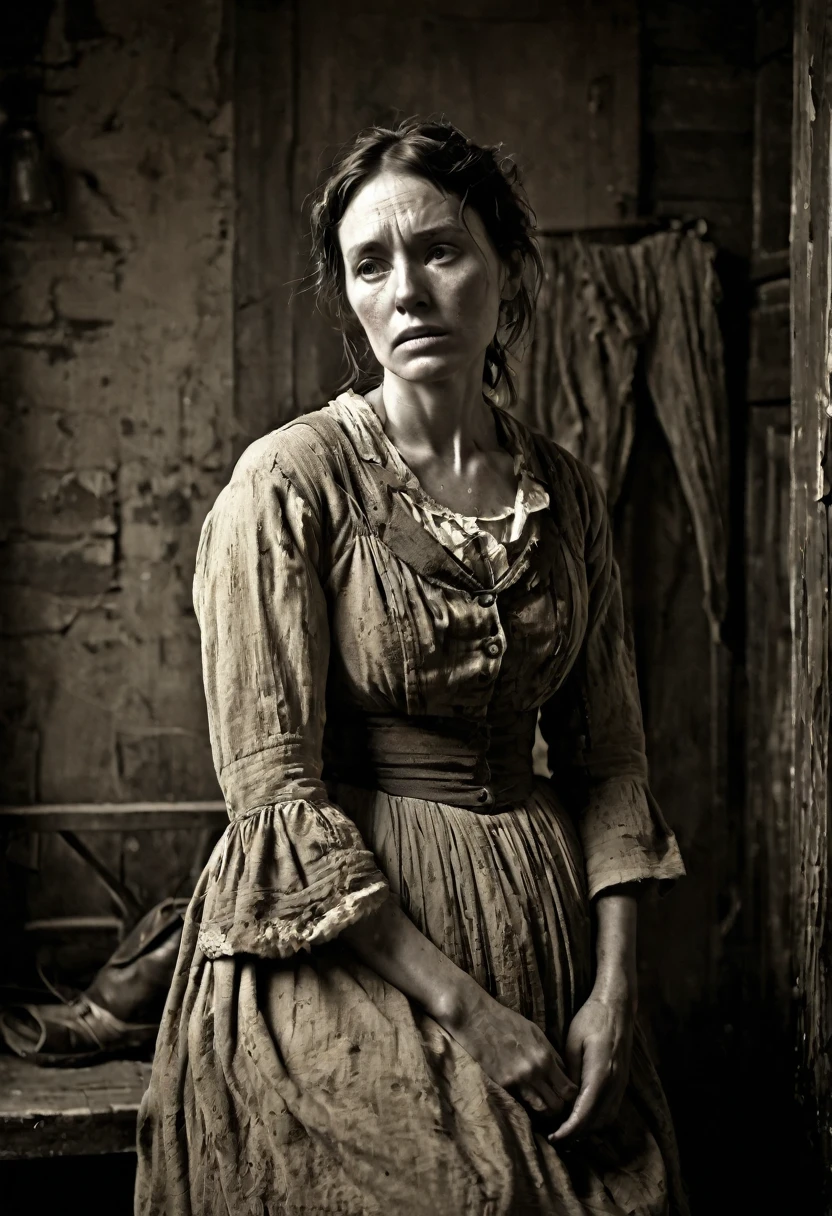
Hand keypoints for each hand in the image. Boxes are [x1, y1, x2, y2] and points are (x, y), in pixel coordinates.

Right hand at [437, 978, 577, 1121]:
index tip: (567, 1093)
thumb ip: (551, 1054)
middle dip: (559, 1105)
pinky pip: (521, 1101)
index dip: (571, 1094)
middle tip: (555, 1100)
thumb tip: (563, 1071)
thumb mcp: (536, 1033)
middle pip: (556, 1104)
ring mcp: (517, 1081)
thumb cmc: (507, 1021)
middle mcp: (534, 1072)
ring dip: (543, 1107)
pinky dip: (525, 1102)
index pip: (568, 1088)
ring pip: (539, 1108)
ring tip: (541, 1101)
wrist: (477, 1019)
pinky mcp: (502, 1085)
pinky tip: (525, 1096)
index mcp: (545, 1057)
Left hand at [548, 991, 633, 1141]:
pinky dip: (597, 1120)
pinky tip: (583, 1119)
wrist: (617, 1006)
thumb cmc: (591, 1019)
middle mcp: (614, 1083)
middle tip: (556, 1140)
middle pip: (596, 1121)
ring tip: (567, 1134)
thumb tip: (564, 1098)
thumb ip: (570, 1072)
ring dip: (588, 1130)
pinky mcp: (623, 1082)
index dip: (569, 1130)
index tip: (554, 1138)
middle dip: (577, 1135)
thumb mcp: (573, 1041)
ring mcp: (621, 1084)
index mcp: (600, 1073)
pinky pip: (611, 1109)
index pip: (585, 1113)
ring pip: (606, 1119)